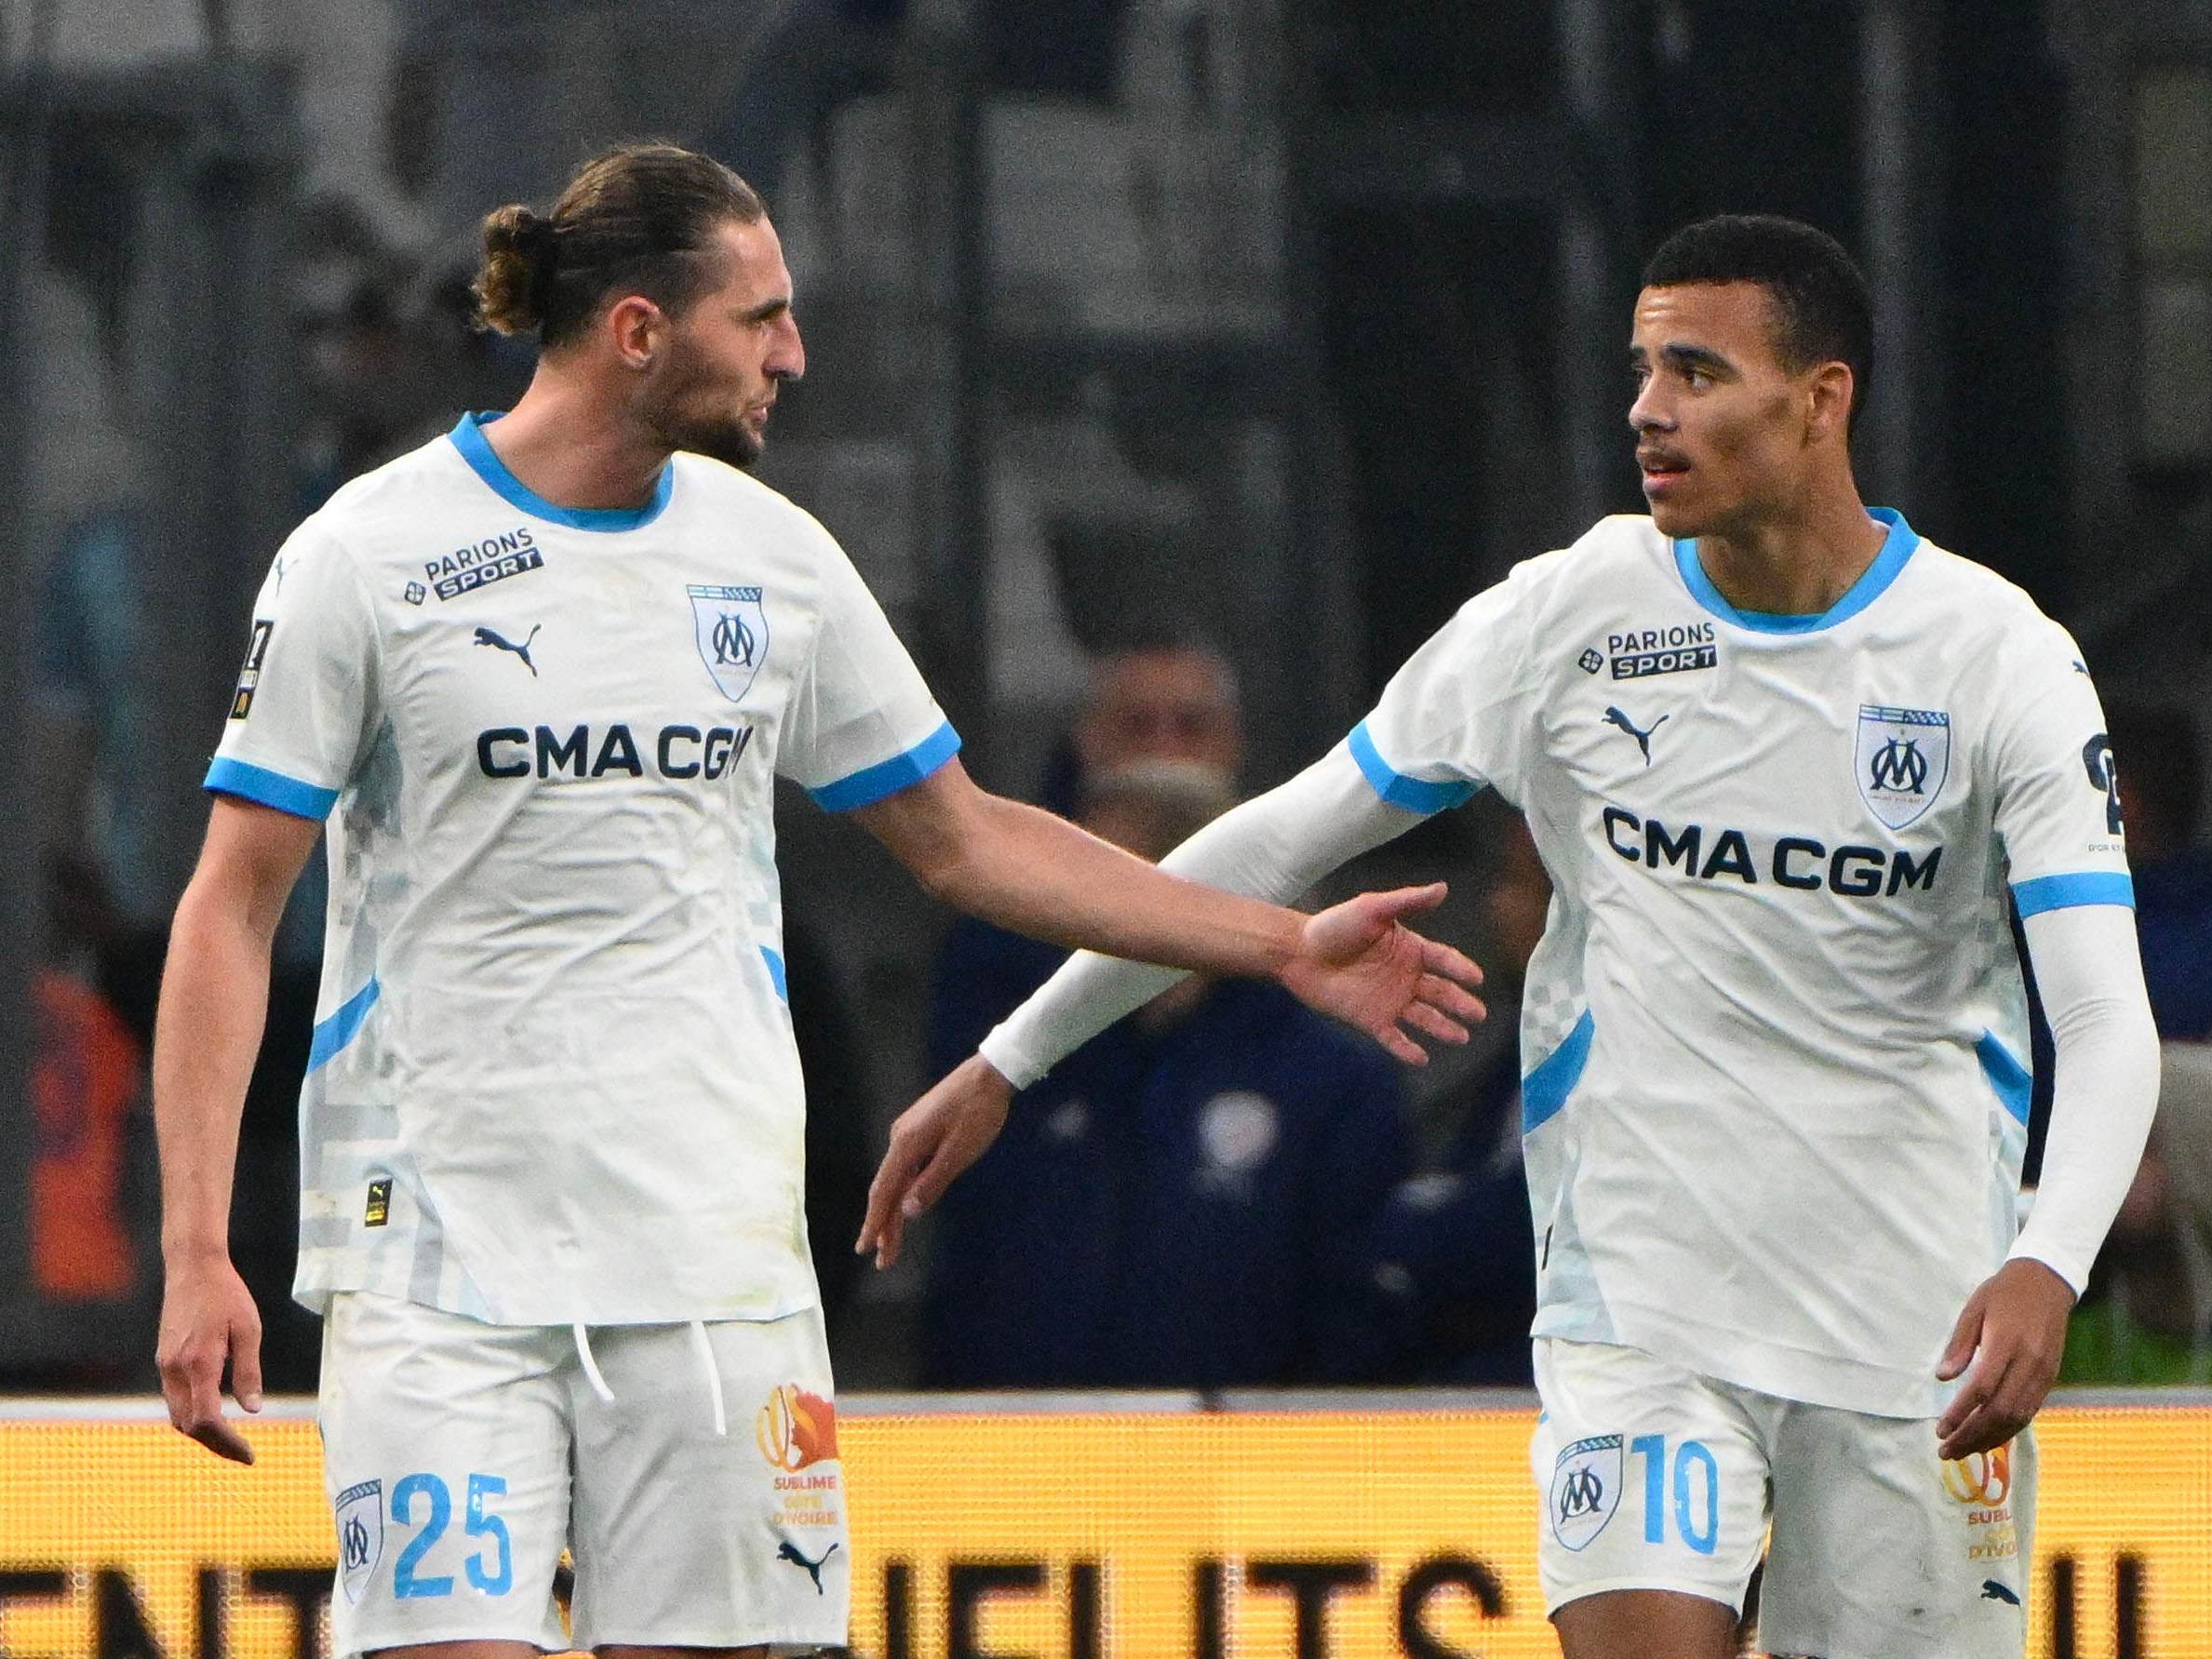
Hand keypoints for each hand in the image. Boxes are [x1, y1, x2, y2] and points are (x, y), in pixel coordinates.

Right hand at [156, 1253, 263, 1463]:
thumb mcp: (248, 1329)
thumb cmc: (226, 1295)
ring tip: (231, 1439)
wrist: (192, 1269)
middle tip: (243, 1453)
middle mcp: (175, 1369)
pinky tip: (213, 1414)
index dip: (227, 1442)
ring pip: (177, 1415)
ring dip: (202, 1432)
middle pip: (188, 1425)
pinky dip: (192, 1415)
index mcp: (199, 1363)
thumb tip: (252, 1409)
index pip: (206, 1420)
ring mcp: (165, 1365)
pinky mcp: (163, 1360)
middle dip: (215, 1444)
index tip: (248, 1454)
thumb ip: (248, 1370)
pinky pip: (174, 1399)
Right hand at [856, 1054, 1013, 1269]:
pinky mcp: (920, 1130)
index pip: (884, 1192)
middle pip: (886, 1188)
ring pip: (896, 1179)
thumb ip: (932, 1182)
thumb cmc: (978, 1112)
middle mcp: (900, 1138)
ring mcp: (908, 1133)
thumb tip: (907, 1211)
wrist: (989, 1074)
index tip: (865, 1249)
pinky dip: (903, 1190)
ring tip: (889, 1241)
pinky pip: (905, 1167)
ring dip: (893, 1210)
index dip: (875, 1223)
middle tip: (882, 1259)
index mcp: (906, 1144)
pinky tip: (906, 1204)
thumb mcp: (959, 1152)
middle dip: (883, 1225)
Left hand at [1278, 883, 1485, 1064]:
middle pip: (1440, 992)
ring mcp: (1389, 1000)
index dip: (1461, 969)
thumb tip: (1443, 888)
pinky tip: (1423, 1058)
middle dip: (1460, 1003)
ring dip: (1443, 1027)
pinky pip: (1393, 1037)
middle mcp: (1405, 977)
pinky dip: (1407, 1049)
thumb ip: (1408, 901)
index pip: (1443, 960)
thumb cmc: (1335, 926)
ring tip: (1462, 1037)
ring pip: (1424, 1017)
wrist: (1299, 952)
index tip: (1477, 979)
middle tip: (1479, 1015)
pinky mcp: (1370, 1019)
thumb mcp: (1373, 908)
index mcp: (1409, 949)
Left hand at [1934, 1257, 2076, 1459]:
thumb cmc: (2002, 1294)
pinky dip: (2008, 1430)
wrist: (2046, 1284)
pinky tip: (1988, 1438)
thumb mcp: (1973, 1309)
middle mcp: (2029, 1363)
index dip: (1961, 1413)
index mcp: (2006, 1343)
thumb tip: (1942, 1378)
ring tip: (1963, 1450)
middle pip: (2001, 1411)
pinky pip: (2029, 1412)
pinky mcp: (2050, 1379)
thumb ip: (1959, 1345)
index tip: (1941, 1430)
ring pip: (2018, 1418)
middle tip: (1945, 1450)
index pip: (1983, 1388)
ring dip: (1990, 1439)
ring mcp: (2043, 1374)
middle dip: (1972, 1435)